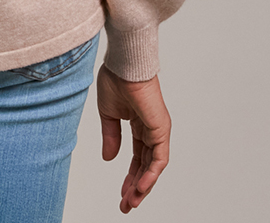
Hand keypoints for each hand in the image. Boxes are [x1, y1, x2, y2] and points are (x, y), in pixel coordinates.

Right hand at [96, 63, 171, 212]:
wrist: (124, 64)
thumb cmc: (116, 79)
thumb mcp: (108, 114)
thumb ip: (111, 136)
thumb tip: (109, 158)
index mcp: (139, 124)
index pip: (137, 157)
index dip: (130, 176)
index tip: (121, 193)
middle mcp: (151, 129)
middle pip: (146, 165)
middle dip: (135, 187)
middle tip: (127, 204)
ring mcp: (158, 130)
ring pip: (153, 166)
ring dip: (143, 186)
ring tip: (131, 201)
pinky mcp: (161, 129)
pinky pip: (159, 159)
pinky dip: (150, 175)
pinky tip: (140, 187)